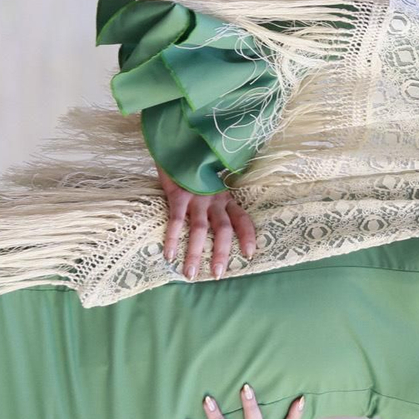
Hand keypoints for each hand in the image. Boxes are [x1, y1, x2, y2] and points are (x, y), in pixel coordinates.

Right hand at [157, 165, 256, 280]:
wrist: (177, 143)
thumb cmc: (193, 168)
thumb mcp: (210, 183)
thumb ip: (216, 200)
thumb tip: (218, 223)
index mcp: (225, 197)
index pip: (242, 218)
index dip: (247, 235)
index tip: (250, 254)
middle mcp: (214, 199)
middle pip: (223, 229)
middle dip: (220, 253)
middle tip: (217, 275)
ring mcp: (196, 197)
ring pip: (199, 230)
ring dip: (194, 253)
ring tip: (190, 274)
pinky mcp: (177, 195)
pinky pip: (176, 220)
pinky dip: (173, 238)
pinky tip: (169, 255)